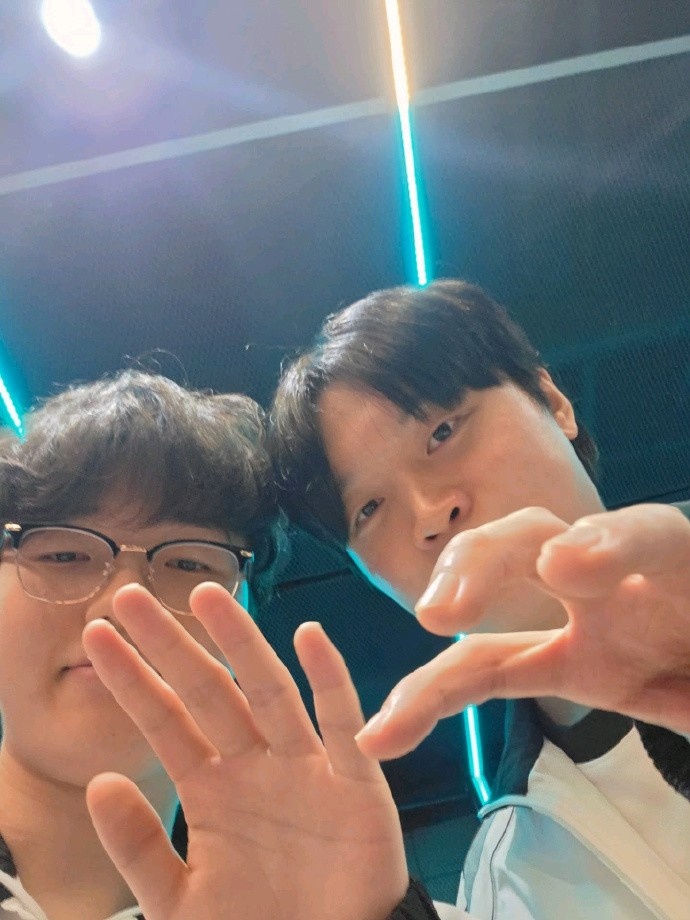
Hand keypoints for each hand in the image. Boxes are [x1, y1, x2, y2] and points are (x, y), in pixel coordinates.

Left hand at [82, 583, 407, 919]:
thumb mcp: (178, 900)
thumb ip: (138, 847)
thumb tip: (98, 783)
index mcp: (212, 790)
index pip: (164, 722)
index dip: (131, 679)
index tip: (97, 636)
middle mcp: (255, 766)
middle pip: (209, 692)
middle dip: (171, 645)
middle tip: (131, 595)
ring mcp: (304, 768)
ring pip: (269, 692)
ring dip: (240, 643)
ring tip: (207, 596)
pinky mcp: (355, 782)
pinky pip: (342, 724)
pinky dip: (330, 680)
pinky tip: (309, 638)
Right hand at [356, 504, 689, 758]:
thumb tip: (656, 670)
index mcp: (673, 566)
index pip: (648, 536)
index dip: (605, 545)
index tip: (564, 569)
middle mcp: (610, 579)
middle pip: (534, 536)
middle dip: (488, 563)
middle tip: (448, 611)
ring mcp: (574, 618)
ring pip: (490, 602)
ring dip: (445, 627)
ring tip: (406, 679)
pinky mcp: (554, 662)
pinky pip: (483, 671)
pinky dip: (432, 697)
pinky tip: (385, 734)